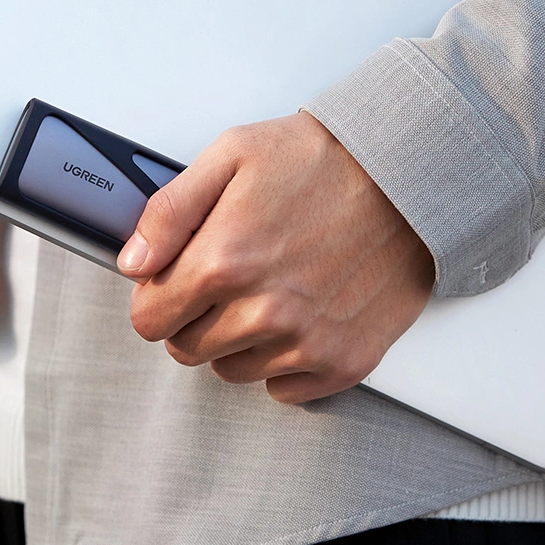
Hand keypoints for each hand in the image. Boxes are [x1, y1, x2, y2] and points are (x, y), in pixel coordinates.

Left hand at [118, 112, 434, 402]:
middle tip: (229, 275)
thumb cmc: (325, 159)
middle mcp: (263, 312)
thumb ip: (170, 211)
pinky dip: (285, 360)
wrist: (412, 174)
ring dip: (238, 339)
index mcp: (224, 261)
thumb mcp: (232, 155)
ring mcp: (306, 343)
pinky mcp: (345, 361)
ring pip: (233, 371)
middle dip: (194, 316)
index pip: (148, 319)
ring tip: (270, 287)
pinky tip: (302, 312)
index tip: (175, 279)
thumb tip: (133, 262)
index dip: (157, 295)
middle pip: (186, 350)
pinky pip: (285, 388)